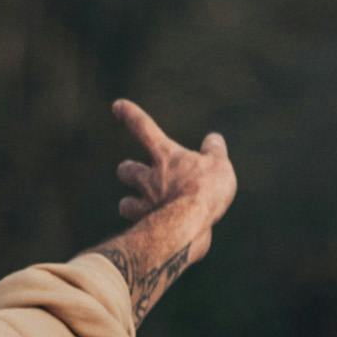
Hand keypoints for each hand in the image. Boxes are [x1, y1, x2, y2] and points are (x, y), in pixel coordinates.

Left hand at [111, 98, 235, 275]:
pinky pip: (139, 227)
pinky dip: (144, 228)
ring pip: (125, 204)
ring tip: (138, 207)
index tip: (117, 105)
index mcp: (166, 156)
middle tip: (134, 174)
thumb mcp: (219, 164)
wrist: (191, 224)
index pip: (145, 128)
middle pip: (126, 169)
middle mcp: (150, 178)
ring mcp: (145, 204)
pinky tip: (156, 231)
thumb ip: (214, 150)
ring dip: (129, 204)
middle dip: (128, 171)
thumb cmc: (206, 189)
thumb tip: (213, 139)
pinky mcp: (147, 228)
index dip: (131, 115)